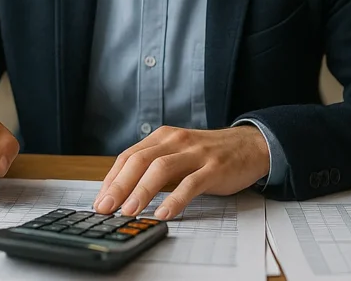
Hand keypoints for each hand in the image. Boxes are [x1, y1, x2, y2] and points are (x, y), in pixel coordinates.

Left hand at [92, 126, 268, 220]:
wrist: (250, 146)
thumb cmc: (209, 154)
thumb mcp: (178, 155)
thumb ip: (154, 168)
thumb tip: (123, 193)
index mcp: (163, 137)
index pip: (129, 156)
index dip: (112, 179)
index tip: (100, 200)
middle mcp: (176, 141)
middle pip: (140, 160)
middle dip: (119, 186)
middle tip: (105, 208)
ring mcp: (195, 153)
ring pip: (161, 168)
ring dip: (141, 191)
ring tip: (129, 211)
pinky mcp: (214, 168)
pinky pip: (191, 183)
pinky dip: (176, 199)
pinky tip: (164, 213)